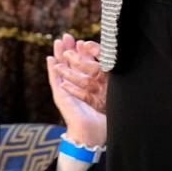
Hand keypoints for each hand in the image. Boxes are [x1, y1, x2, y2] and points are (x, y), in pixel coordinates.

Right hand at [47, 34, 106, 148]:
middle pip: (70, 63)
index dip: (83, 53)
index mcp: (87, 86)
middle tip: (67, 35)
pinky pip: (54, 80)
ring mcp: (66, 91)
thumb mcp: (110, 97)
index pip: (84, 65)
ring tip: (58, 41)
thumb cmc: (103, 120)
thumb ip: (111, 85)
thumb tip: (121, 68)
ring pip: (61, 68)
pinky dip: (52, 70)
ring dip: (59, 54)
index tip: (83, 42)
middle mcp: (76, 86)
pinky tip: (50, 59)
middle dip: (70, 49)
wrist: (91, 134)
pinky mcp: (60, 96)